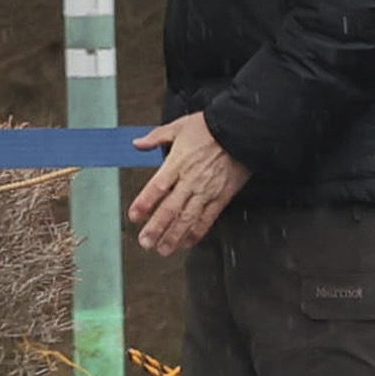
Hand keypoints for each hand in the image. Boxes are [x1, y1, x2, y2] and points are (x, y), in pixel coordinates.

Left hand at [127, 111, 247, 254]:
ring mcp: (206, 191)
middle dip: (156, 228)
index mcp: (177, 162)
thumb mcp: (179, 126)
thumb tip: (137, 144)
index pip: (157, 187)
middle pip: (170, 208)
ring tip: (163, 249)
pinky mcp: (222, 197)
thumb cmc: (210, 127)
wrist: (241, 131)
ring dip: (174, 236)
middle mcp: (190, 180)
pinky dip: (197, 232)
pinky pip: (208, 219)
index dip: (144, 203)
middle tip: (145, 242)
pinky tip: (188, 242)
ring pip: (188, 218)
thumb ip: (157, 137)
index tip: (134, 216)